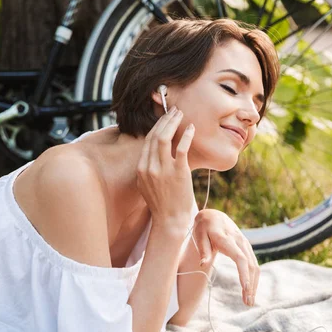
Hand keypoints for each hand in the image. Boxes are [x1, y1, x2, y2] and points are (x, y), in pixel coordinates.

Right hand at [137, 106, 195, 228]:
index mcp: (141, 169)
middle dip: (164, 120)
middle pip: (154, 136)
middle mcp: (149, 167)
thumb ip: (148, 168)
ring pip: (164, 138)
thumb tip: (153, 153)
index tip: (164, 118)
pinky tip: (191, 128)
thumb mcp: (147, 185)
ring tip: (180, 114)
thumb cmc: (162, 204)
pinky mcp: (178, 172)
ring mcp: (163, 169)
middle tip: (174, 110)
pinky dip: (186, 135)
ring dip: (172, 123)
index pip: (147, 140)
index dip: (156, 126)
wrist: (170, 220)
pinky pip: (181, 148)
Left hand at [192, 209, 259, 306]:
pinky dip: (253, 278)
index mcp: (226, 239)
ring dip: (254, 284)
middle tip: (248, 303)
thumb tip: (203, 264)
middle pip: (250, 264)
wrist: (213, 216)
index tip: (245, 288)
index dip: (244, 273)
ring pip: (254, 265)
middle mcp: (239, 241)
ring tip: (249, 301)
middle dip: (251, 284)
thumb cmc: (203, 227)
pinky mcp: (246, 248)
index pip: (239, 258)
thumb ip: (202, 250)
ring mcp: (245, 244)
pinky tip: (250, 290)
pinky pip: (253, 264)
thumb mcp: (199, 236)